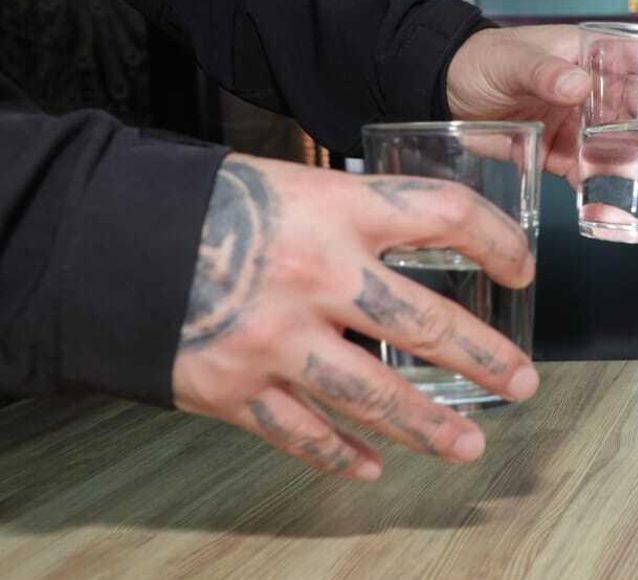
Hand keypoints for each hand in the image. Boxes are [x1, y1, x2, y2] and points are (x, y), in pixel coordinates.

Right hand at [172, 154, 539, 479]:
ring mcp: (274, 337)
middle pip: (425, 322)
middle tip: (524, 381)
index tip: (523, 269)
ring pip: (373, 395)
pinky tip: (372, 464)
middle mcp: (315, 274)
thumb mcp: (290, 183)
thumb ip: (354, 215)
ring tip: (469, 445)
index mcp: (335, 209)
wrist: (102, 240)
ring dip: (428, 425)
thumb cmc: (202, 204)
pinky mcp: (231, 387)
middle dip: (486, 358)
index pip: (445, 216)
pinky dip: (339, 453)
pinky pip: (301, 433)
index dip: (497, 241)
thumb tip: (427, 238)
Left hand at [445, 25, 637, 186]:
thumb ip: (546, 72)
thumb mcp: (513, 58)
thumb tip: (580, 87)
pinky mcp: (559, 154)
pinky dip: (606, 190)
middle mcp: (594, 89)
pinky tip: (620, 205)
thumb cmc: (479, 59)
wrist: (438, 90)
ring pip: (628, 144)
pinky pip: (591, 173)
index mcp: (593, 55)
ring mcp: (580, 123)